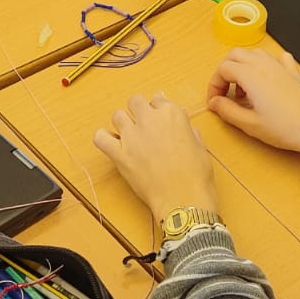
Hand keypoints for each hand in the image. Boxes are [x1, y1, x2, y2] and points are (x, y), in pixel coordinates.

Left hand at [93, 94, 216, 222]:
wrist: (183, 198)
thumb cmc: (195, 175)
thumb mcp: (199, 144)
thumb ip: (186, 127)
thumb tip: (180, 120)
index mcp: (171, 114)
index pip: (157, 100)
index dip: (157, 111)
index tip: (159, 122)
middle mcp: (149, 119)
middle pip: (135, 102)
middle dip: (138, 112)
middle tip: (144, 127)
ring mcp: (132, 136)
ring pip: (118, 115)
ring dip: (123, 124)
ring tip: (129, 137)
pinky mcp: (119, 154)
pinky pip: (101, 138)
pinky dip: (103, 139)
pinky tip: (111, 145)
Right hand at [205, 48, 299, 155]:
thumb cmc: (286, 128)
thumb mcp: (250, 124)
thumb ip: (227, 111)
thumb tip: (214, 103)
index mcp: (250, 75)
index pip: (223, 69)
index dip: (214, 84)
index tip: (215, 100)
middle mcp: (264, 65)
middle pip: (235, 55)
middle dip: (225, 71)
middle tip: (225, 92)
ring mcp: (280, 67)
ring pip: (254, 53)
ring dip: (243, 66)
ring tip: (244, 89)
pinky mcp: (293, 73)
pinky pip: (276, 58)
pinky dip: (266, 63)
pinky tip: (267, 78)